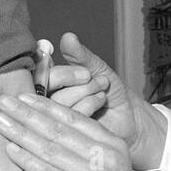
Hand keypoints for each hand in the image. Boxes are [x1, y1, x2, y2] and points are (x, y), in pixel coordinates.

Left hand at [0, 92, 166, 170]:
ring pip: (50, 147)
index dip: (46, 105)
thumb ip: (85, 153)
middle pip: (59, 128)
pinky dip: (26, 160)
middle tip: (2, 101)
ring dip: (21, 132)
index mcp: (113, 144)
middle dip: (27, 113)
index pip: (74, 117)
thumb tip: (48, 136)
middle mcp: (107, 154)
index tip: (22, 96)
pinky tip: (9, 150)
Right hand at [44, 33, 167, 170]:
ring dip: (86, 92)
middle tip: (92, 78)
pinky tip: (100, 102)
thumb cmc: (110, 91)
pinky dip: (90, 104)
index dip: (62, 72)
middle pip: (47, 87)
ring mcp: (55, 117)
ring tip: (101, 90)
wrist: (128, 116)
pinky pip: (71, 116)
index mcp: (50, 81)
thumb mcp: (98, 68)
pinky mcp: (66, 133)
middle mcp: (48, 99)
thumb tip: (68, 37)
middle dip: (74, 81)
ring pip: (60, 102)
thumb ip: (81, 55)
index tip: (85, 72)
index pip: (41, 72)